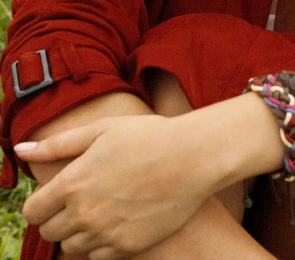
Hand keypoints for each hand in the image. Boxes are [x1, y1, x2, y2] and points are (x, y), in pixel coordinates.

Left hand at [15, 113, 222, 258]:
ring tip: (101, 208)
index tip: (56, 194)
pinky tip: (116, 221)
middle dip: (58, 218)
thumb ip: (58, 144)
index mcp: (72, 183)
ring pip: (72, 248)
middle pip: (49, 233)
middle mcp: (83, 214)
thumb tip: (21, 148)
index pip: (33, 211)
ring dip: (78, 232)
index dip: (41, 203)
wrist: (192, 157)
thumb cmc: (148, 136)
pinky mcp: (128, 247)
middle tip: (81, 199)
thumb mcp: (102, 129)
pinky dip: (100, 244)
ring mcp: (105, 234)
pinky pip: (98, 257)